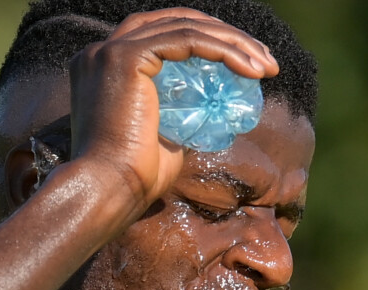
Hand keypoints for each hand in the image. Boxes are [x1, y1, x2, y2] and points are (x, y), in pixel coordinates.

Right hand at [68, 9, 277, 211]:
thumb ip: (181, 113)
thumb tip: (213, 109)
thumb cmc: (134, 176)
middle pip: (175, 21)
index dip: (207, 41)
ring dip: (234, 44)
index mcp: (103, 67)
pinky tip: (251, 70)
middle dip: (226, 36)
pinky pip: (187, 40)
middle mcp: (100, 51)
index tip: (244, 64)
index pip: (161, 34)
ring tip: (267, 68)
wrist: (109, 190)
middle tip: (263, 60)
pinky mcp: (126, 56)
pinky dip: (223, 51)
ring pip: (186, 27)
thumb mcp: (164, 137)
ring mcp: (110, 50)